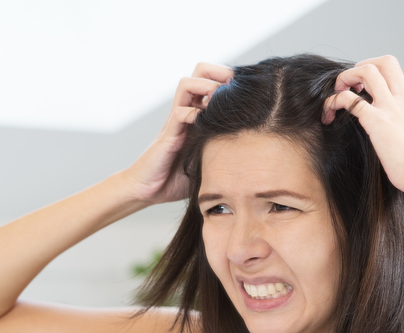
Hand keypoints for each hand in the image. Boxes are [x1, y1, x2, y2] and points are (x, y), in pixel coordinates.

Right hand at [124, 62, 232, 203]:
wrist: (149, 190)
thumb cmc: (178, 178)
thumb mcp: (208, 160)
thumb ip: (224, 150)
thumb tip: (255, 152)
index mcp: (197, 115)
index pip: (211, 81)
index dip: (228, 79)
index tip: (246, 86)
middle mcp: (185, 113)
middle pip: (198, 73)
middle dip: (218, 71)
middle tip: (234, 82)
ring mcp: (175, 122)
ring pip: (186, 85)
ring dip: (205, 85)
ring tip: (219, 97)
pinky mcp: (168, 136)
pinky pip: (179, 114)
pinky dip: (194, 113)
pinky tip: (206, 123)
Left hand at [321, 55, 403, 196]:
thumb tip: (402, 150)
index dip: (387, 81)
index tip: (373, 94)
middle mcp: (403, 101)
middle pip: (387, 62)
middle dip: (364, 65)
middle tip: (351, 85)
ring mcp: (389, 107)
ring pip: (367, 71)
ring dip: (346, 76)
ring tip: (337, 92)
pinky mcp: (375, 120)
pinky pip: (349, 99)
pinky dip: (333, 101)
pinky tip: (328, 114)